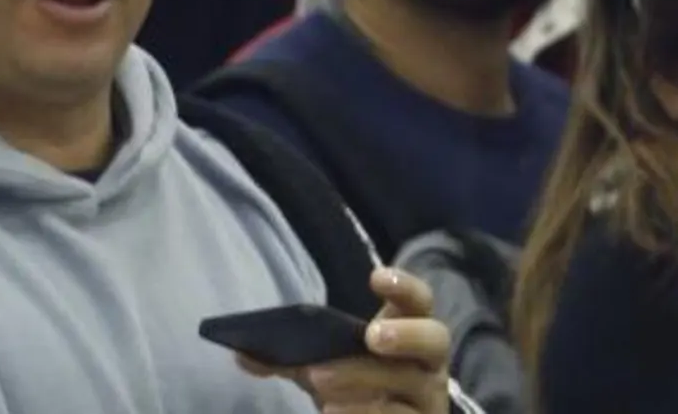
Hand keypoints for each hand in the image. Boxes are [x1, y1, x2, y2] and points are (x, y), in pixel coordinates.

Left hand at [240, 269, 452, 412]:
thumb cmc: (357, 389)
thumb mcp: (326, 367)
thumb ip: (291, 358)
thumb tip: (242, 353)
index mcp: (412, 333)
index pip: (421, 301)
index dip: (405, 286)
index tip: (375, 277)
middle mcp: (429, 365)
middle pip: (435, 340)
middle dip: (406, 335)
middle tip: (370, 335)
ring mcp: (428, 401)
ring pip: (412, 387)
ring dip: (367, 381)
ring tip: (322, 380)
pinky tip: (332, 412)